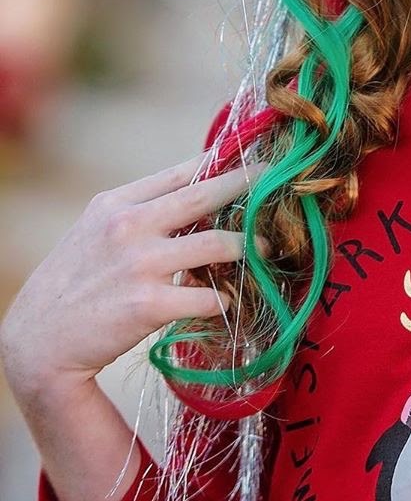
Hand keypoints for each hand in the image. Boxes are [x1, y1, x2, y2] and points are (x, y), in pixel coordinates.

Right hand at [0, 154, 269, 398]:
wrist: (39, 341)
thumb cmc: (74, 285)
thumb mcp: (95, 232)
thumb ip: (139, 213)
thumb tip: (196, 197)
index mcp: (116, 203)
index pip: (182, 171)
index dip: (224, 162)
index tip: (256, 158)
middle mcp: (129, 226)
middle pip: (208, 194)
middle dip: (251, 185)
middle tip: (281, 182)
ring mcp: (141, 265)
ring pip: (220, 245)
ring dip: (251, 248)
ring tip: (267, 250)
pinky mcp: (151, 305)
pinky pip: (210, 297)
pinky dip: (227, 300)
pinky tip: (232, 301)